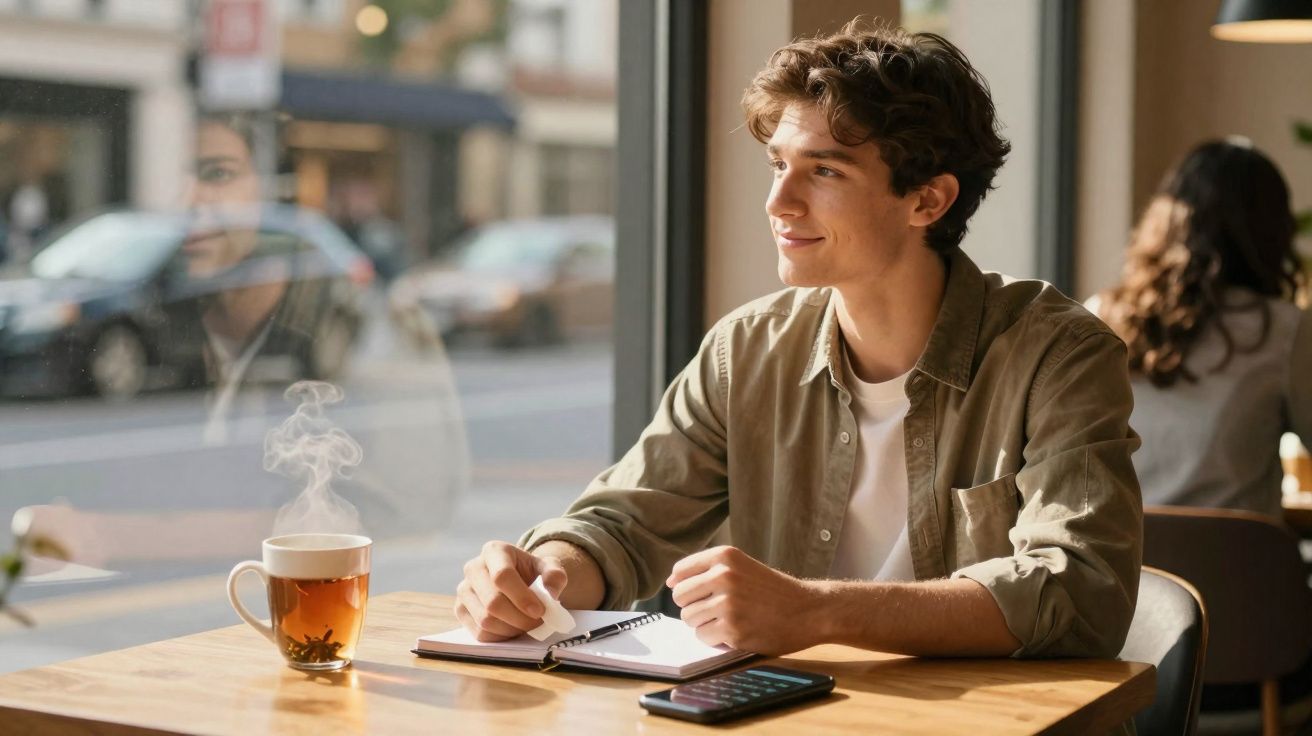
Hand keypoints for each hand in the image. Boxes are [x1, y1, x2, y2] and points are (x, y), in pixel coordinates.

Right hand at [454, 541, 567, 641]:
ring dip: (512, 629)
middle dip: (520, 618)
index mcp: (494, 551)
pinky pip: (480, 633)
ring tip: (526, 624)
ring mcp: (464, 590)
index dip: (522, 598)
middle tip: (538, 622)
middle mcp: (473, 567)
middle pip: (493, 603)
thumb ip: (554, 575)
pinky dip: (501, 637)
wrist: (518, 580)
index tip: (540, 611)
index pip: (502, 576)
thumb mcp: (548, 567)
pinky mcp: (460, 610)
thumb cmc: (532, 573)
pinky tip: (513, 628)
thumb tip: (551, 592)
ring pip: (485, 620)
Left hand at [666, 545, 823, 654]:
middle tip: (719, 609)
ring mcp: (727, 603)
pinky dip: (715, 638)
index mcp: (725, 556)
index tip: (704, 593)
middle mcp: (723, 575)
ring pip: (688, 618)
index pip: (680, 571)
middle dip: (694, 606)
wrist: (809, 610)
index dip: (686, 586)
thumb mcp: (742, 567)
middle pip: (680, 596)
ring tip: (730, 619)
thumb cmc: (773, 590)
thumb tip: (670, 582)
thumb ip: (707, 570)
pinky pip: (703, 636)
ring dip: (704, 623)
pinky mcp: (732, 629)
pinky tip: (736, 631)